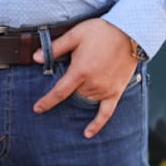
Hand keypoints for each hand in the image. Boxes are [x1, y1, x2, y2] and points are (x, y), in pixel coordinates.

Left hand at [30, 18, 140, 137]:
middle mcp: (92, 84)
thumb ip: (56, 48)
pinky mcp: (116, 91)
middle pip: (73, 95)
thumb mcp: (75, 35)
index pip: (59, 92)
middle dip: (68, 89)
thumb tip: (35, 57)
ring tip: (82, 82)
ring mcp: (104, 90)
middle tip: (70, 76)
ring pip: (86, 100)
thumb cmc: (101, 31)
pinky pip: (106, 113)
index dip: (46, 102)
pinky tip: (88, 133)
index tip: (37, 109)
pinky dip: (97, 124)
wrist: (129, 32)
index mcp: (80, 71)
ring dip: (80, 96)